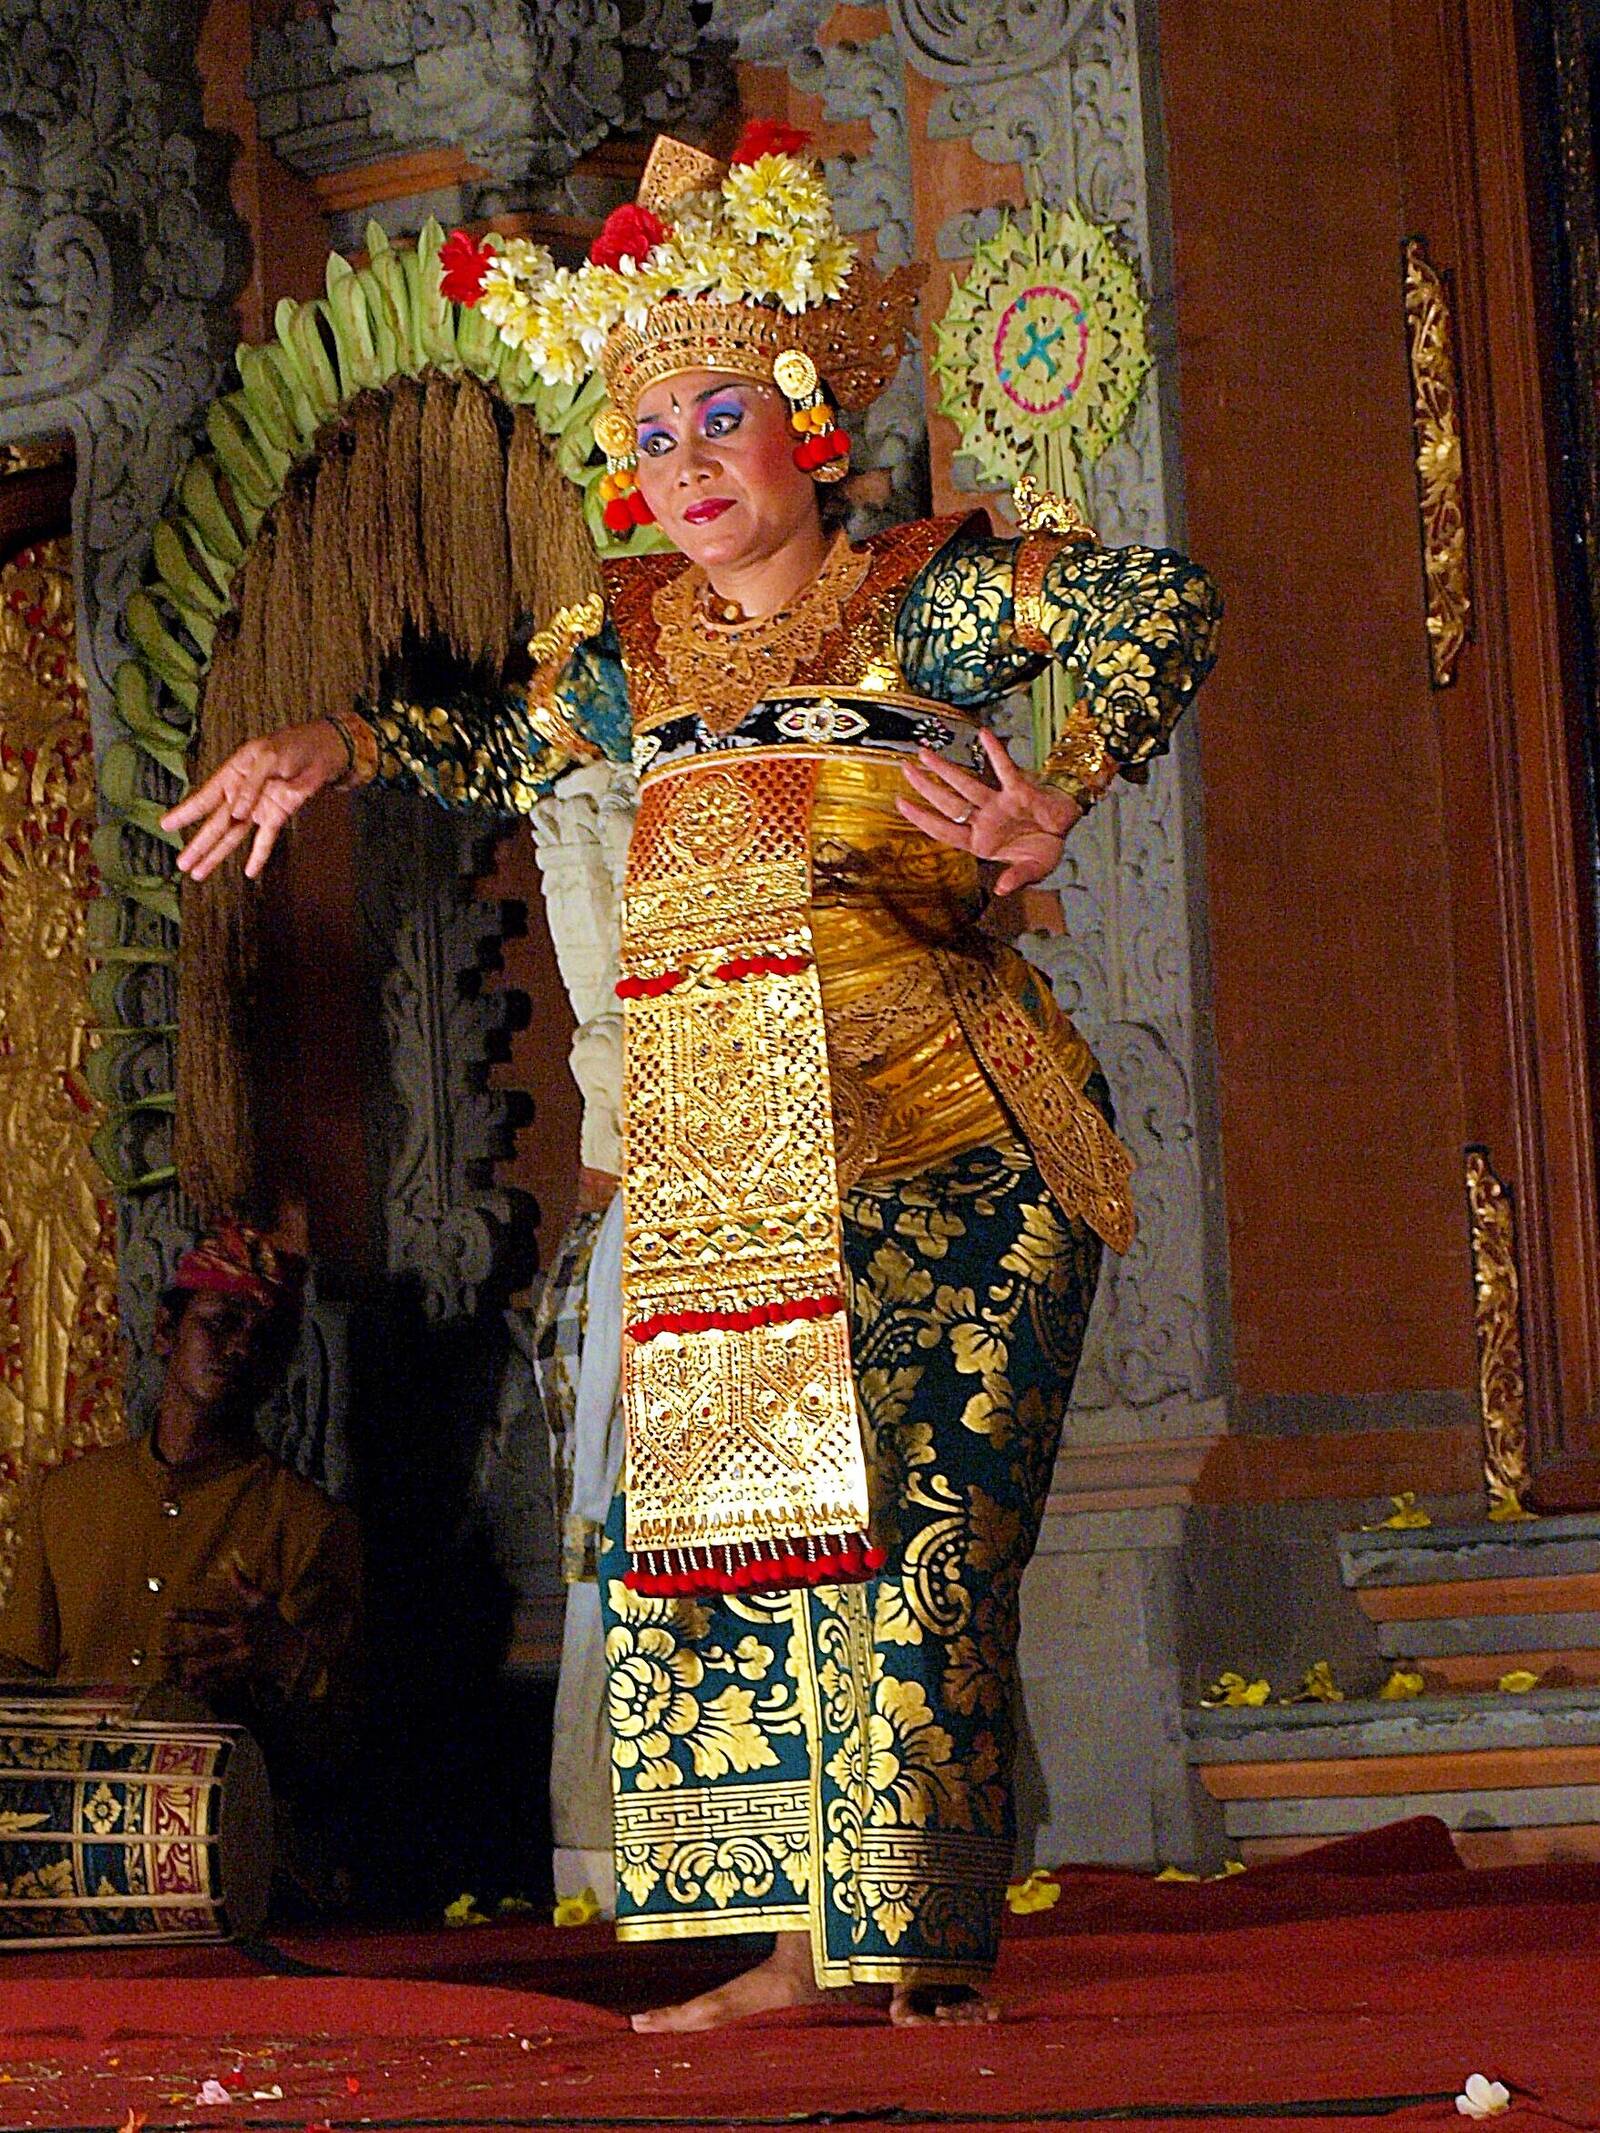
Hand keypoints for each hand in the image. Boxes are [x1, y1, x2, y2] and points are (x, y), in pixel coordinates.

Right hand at [160, 719, 350, 881]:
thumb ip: (251, 784)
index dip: (186, 812)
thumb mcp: (268, 757)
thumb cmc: (291, 746)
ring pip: (234, 835)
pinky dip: (259, 855)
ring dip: (217, 854)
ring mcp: (258, 807)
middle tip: (182, 864)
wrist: (322, 750)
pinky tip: (250, 871)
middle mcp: (241, 794)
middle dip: (199, 844)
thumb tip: (237, 813)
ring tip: (199, 873)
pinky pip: (266, 838)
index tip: (165, 825)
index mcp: (232, 774)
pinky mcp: (277, 815)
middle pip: (217, 823)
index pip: (205, 797)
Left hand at [164, 1560, 304, 1696]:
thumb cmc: (277, 1624)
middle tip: (161, 1652)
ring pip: (210, 1665)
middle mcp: (238, 1639)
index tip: (166, 1615)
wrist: (297, 1650)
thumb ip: (244, 1585)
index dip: (185, 1616)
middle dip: (180, 1649)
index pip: (207, 1616)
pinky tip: (193, 1689)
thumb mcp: (262, 1602)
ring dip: (190, 1670)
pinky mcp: (245, 1674)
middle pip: (203, 1644)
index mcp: (239, 1620)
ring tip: (173, 1674)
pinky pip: (221, 1681)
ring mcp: (241, 1658)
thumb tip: (231, 1565)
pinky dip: (207, 1686)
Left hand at [896, 728, 1081, 894]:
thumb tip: (1001, 890)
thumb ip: (1017, 878)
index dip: (922, 818)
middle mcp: (985, 821)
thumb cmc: (1045, 848)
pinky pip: (1005, 770)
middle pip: (949, 803)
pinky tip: (984, 734)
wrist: (1067, 828)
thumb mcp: (1033, 870)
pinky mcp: (1020, 790)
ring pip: (967, 785)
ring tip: (925, 752)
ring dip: (947, 769)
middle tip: (904, 768)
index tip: (900, 803)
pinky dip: (996, 753)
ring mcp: (999, 804)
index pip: (944, 830)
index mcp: (981, 842)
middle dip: (925, 787)